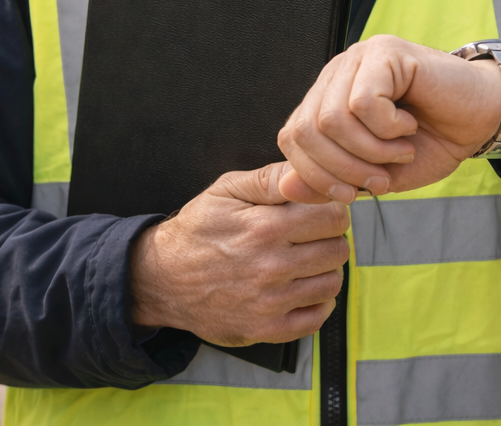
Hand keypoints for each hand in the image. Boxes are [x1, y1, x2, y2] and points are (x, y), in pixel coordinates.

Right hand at [130, 162, 350, 346]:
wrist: (163, 279)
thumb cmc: (196, 231)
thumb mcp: (225, 191)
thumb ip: (269, 178)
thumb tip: (304, 171)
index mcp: (264, 227)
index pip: (333, 218)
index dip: (331, 210)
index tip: (320, 212)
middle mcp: (271, 267)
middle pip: (337, 250)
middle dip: (330, 238)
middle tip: (311, 236)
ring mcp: (270, 302)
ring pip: (332, 284)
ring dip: (325, 270)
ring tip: (305, 260)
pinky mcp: (267, 329)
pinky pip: (317, 318)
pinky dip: (317, 302)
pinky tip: (301, 287)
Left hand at [277, 35, 500, 203]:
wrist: (483, 118)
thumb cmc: (431, 143)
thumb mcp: (376, 173)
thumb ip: (329, 180)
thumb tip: (283, 188)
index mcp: (327, 97)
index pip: (292, 137)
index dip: (315, 174)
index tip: (353, 193)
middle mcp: (336, 72)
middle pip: (306, 129)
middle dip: (342, 169)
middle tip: (379, 178)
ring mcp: (358, 58)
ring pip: (332, 118)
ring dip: (370, 151)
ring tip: (400, 151)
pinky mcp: (384, 52)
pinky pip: (363, 102)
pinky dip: (387, 129)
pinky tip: (408, 127)